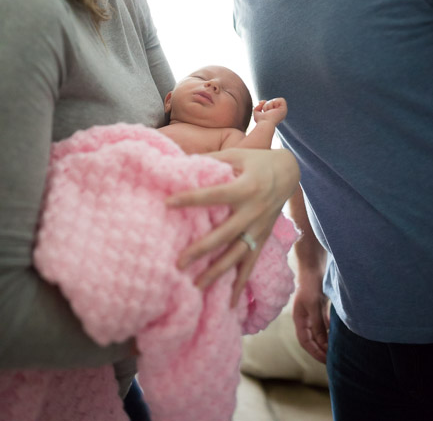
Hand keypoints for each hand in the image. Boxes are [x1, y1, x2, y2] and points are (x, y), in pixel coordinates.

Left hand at [166, 148, 299, 305]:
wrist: (290, 172)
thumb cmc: (258, 160)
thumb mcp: (237, 154)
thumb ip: (212, 159)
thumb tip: (181, 162)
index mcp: (245, 187)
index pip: (213, 195)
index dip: (190, 198)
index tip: (167, 203)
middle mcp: (253, 211)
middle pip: (224, 234)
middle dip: (201, 250)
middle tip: (178, 263)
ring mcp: (259, 228)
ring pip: (237, 254)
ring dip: (217, 272)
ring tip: (196, 286)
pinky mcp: (262, 238)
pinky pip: (251, 264)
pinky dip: (241, 284)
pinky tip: (230, 304)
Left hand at [253, 98, 287, 125]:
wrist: (265, 123)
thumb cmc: (261, 121)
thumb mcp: (257, 113)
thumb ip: (258, 107)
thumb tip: (261, 102)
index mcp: (274, 115)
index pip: (270, 105)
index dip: (265, 105)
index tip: (262, 109)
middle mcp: (279, 113)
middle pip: (271, 101)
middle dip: (266, 105)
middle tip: (266, 112)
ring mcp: (282, 111)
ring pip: (275, 100)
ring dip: (269, 104)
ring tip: (269, 111)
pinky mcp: (284, 109)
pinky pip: (281, 99)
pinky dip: (275, 102)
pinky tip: (274, 109)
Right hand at [292, 271, 329, 363]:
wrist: (313, 267)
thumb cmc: (311, 285)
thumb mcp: (314, 306)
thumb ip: (318, 325)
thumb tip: (323, 344)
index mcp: (299, 319)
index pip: (305, 341)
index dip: (314, 352)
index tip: (326, 360)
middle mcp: (304, 318)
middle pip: (311, 339)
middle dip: (320, 350)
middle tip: (332, 359)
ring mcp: (311, 313)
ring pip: (318, 332)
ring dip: (325, 342)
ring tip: (335, 351)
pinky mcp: (318, 307)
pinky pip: (323, 324)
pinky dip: (329, 331)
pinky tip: (336, 336)